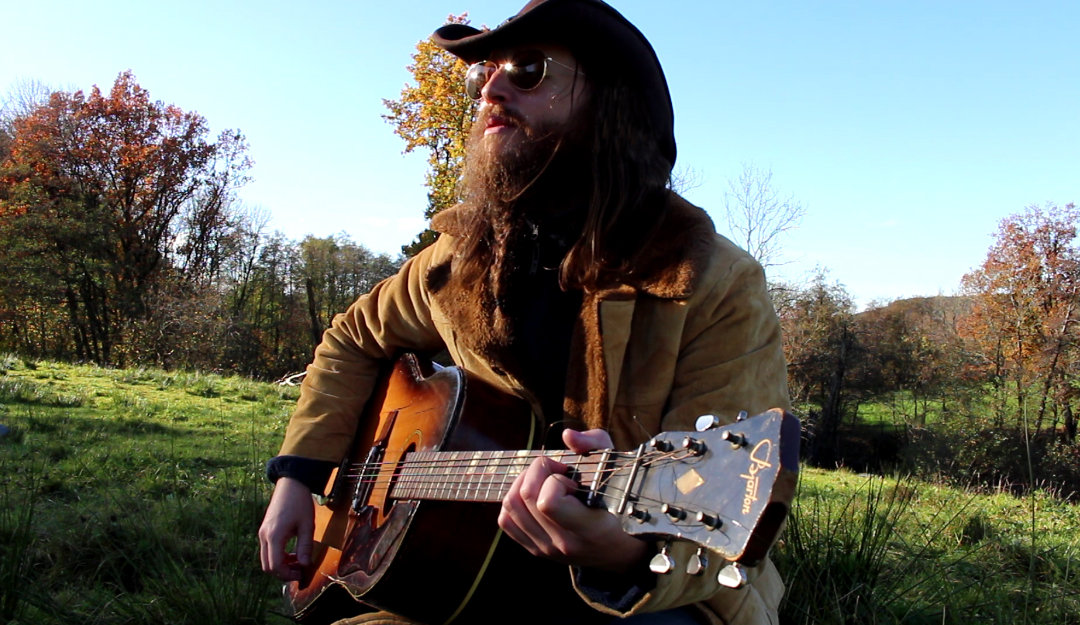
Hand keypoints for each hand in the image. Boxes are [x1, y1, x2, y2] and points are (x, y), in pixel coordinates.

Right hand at [258, 477, 314, 580]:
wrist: (291, 483)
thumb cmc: (300, 502)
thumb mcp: (307, 525)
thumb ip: (305, 547)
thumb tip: (305, 565)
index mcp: (274, 536)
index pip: (275, 566)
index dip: (288, 575)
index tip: (301, 574)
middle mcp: (264, 536)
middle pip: (267, 566)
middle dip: (283, 573)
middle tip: (300, 571)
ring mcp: (262, 533)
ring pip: (267, 559)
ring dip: (281, 565)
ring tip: (298, 562)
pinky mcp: (265, 530)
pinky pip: (268, 550)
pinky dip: (278, 556)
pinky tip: (292, 553)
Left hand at [498, 428, 647, 572]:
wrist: (617, 548)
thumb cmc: (618, 502)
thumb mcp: (614, 467)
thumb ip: (595, 444)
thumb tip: (568, 435)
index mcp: (588, 528)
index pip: (548, 502)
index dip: (554, 479)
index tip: (570, 476)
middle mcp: (563, 543)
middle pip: (526, 498)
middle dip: (537, 471)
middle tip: (556, 470)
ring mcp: (546, 549)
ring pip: (511, 506)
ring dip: (523, 483)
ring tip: (544, 480)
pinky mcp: (534, 549)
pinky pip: (506, 520)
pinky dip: (514, 501)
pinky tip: (534, 495)